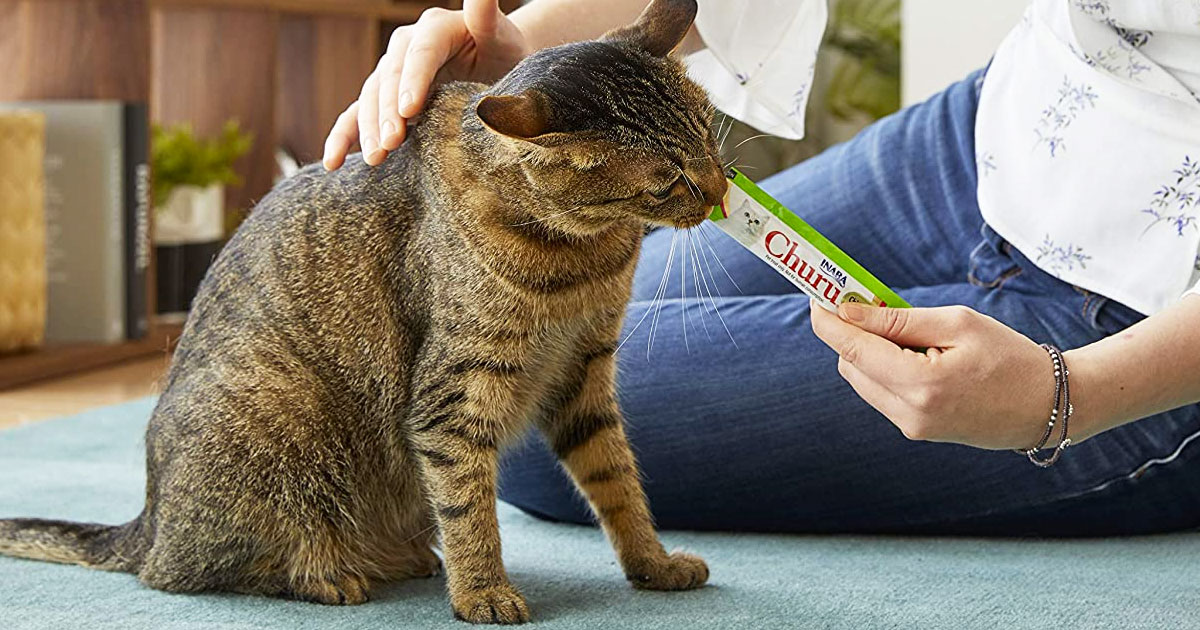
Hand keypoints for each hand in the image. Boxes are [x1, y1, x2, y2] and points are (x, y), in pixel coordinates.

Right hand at [322, 0, 530, 169]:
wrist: (495, 63)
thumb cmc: (502, 48)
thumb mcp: (498, 32)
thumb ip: (484, 14)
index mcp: (435, 28)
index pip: (420, 54)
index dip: (413, 80)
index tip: (410, 109)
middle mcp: (407, 46)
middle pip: (391, 78)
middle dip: (388, 111)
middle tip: (391, 143)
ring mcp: (392, 71)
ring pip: (372, 98)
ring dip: (369, 127)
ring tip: (376, 157)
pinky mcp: (385, 97)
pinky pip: (358, 114)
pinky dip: (344, 137)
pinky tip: (333, 162)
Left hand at [810, 302, 1055, 449]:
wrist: (1049, 406)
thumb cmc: (1010, 356)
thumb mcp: (957, 324)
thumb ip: (897, 319)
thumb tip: (846, 310)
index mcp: (920, 383)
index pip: (850, 348)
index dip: (827, 319)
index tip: (817, 293)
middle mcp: (908, 412)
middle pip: (849, 363)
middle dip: (853, 332)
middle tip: (871, 302)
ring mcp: (910, 426)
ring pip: (861, 378)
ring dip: (870, 351)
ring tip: (910, 333)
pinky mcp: (915, 430)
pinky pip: (881, 392)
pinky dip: (885, 368)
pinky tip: (917, 355)